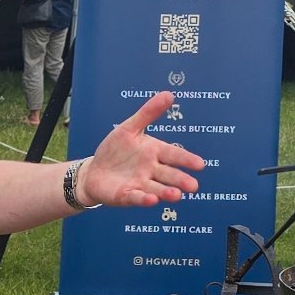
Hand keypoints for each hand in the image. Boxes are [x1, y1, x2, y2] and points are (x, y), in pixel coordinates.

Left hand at [80, 93, 204, 207]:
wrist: (94, 171)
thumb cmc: (115, 150)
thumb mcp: (129, 128)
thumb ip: (148, 113)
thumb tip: (169, 94)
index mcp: (155, 152)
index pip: (174, 155)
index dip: (187, 159)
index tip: (200, 164)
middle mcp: (151, 170)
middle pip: (169, 175)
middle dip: (181, 180)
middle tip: (193, 186)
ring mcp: (140, 184)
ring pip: (156, 189)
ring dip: (166, 192)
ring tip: (176, 195)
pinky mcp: (126, 196)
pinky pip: (136, 197)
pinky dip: (144, 199)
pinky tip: (151, 200)